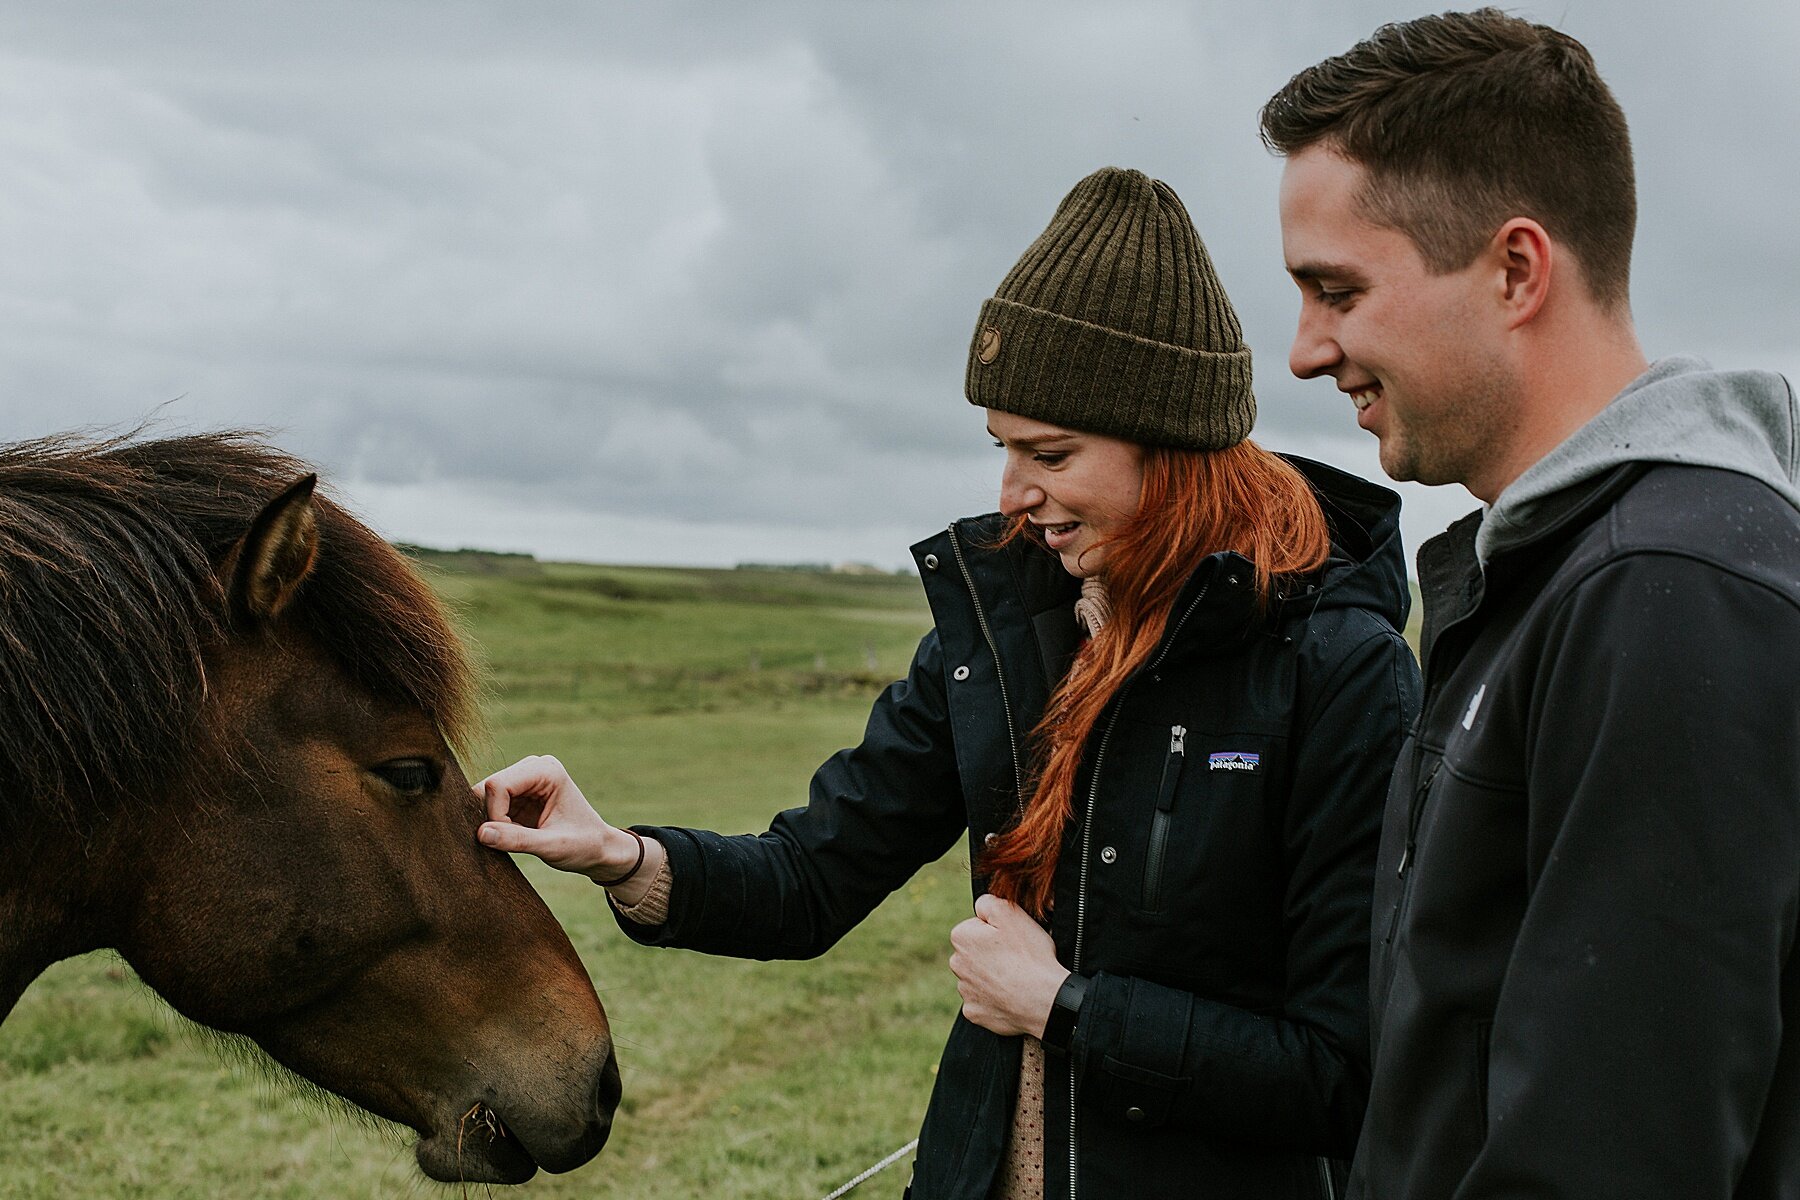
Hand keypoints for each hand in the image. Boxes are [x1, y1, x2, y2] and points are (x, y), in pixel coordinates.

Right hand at [475, 755, 650, 891]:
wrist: (598, 849)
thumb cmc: (583, 845)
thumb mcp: (551, 846)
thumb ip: (517, 840)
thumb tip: (480, 833)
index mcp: (547, 771)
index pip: (498, 784)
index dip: (494, 814)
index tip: (509, 838)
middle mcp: (533, 768)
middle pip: (488, 788)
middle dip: (490, 817)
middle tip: (508, 841)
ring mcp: (524, 779)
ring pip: (484, 797)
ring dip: (491, 821)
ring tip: (513, 840)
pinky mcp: (517, 794)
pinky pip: (489, 806)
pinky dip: (494, 824)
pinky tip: (512, 837)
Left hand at [948, 894, 1067, 1037]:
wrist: (1044, 1000)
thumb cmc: (1029, 956)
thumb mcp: (1011, 913)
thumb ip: (988, 902)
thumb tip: (980, 906)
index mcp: (961, 937)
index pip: (976, 926)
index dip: (997, 930)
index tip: (1012, 939)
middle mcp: (956, 964)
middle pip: (976, 952)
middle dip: (992, 953)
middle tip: (1017, 958)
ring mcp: (965, 991)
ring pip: (979, 977)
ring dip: (994, 976)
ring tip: (1017, 978)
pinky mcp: (974, 1013)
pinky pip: (983, 1001)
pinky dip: (995, 999)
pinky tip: (1012, 996)